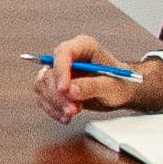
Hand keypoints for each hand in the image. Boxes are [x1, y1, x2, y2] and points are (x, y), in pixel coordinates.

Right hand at [33, 33, 162, 119]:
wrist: (120, 92)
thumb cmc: (120, 83)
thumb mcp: (111, 86)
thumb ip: (92, 86)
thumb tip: (72, 91)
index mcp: (83, 46)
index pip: (63, 53)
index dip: (60, 70)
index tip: (64, 90)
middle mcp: (68, 57)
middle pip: (49, 72)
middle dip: (58, 94)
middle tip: (72, 110)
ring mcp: (59, 71)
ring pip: (42, 86)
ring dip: (55, 103)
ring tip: (72, 114)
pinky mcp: (55, 86)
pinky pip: (43, 98)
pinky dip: (53, 110)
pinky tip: (66, 117)